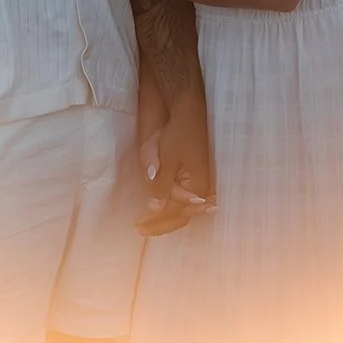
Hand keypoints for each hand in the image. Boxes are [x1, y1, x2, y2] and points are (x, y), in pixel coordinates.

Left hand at [136, 96, 215, 236]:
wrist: (190, 114)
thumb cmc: (177, 134)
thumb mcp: (165, 161)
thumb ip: (160, 186)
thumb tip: (154, 208)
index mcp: (195, 186)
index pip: (174, 213)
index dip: (156, 221)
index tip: (138, 225)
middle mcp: (202, 188)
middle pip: (181, 216)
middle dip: (161, 224)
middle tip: (141, 228)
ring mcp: (203, 183)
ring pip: (184, 209)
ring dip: (167, 217)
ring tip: (150, 223)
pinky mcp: (199, 177)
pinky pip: (186, 199)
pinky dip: (174, 207)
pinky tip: (165, 209)